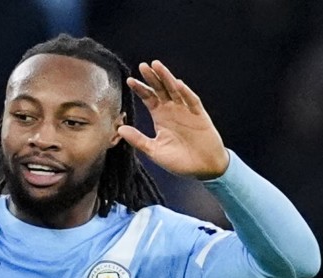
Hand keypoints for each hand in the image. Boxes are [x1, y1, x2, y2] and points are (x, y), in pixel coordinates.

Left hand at [118, 61, 229, 179]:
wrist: (203, 168)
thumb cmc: (179, 160)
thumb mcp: (154, 150)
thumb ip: (138, 139)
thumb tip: (119, 129)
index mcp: (160, 116)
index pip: (148, 98)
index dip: (140, 89)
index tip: (129, 80)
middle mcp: (172, 110)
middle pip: (160, 89)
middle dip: (152, 77)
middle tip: (143, 66)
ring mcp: (187, 111)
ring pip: (175, 90)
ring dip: (167, 78)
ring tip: (157, 66)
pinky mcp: (200, 115)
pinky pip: (192, 101)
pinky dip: (185, 93)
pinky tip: (177, 84)